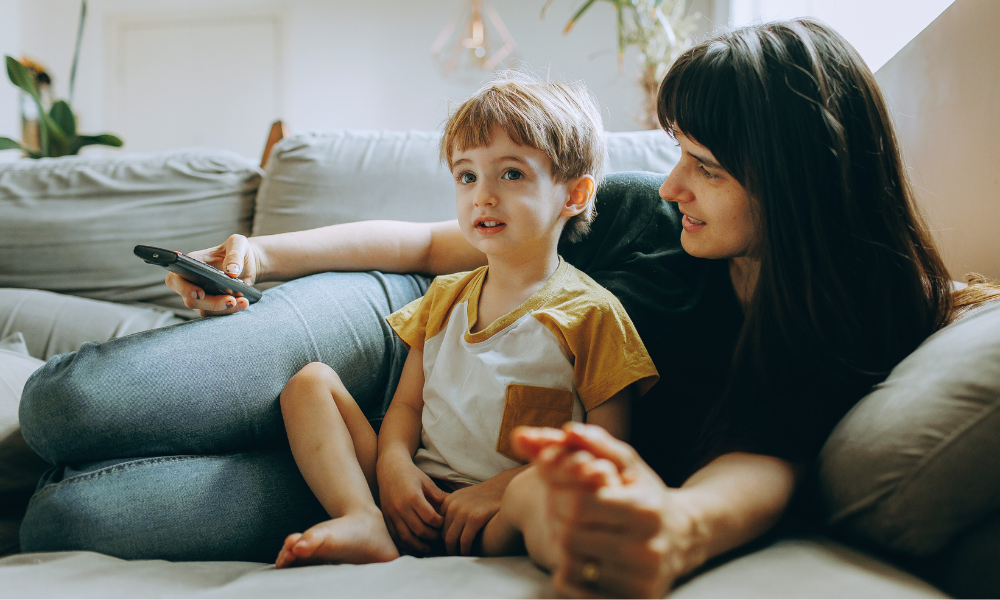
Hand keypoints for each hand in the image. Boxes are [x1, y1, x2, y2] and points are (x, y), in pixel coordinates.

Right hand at [164, 234, 262, 316]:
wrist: (248, 263)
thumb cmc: (238, 250)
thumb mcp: (238, 244)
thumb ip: (234, 254)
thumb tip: (231, 271)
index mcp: (191, 264)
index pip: (175, 279)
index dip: (183, 288)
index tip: (200, 292)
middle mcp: (192, 282)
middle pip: (190, 300)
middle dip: (210, 303)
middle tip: (230, 300)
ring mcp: (201, 296)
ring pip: (204, 310)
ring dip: (223, 309)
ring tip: (243, 301)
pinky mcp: (212, 305)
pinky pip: (217, 314)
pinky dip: (230, 310)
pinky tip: (243, 302)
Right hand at [377, 452, 447, 554]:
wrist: (389, 468)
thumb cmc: (410, 474)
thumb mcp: (426, 482)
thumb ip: (439, 496)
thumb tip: (454, 506)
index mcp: (413, 497)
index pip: (430, 518)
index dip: (439, 524)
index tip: (444, 523)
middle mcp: (401, 508)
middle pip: (419, 530)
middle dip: (432, 537)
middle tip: (439, 537)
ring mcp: (392, 515)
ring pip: (406, 538)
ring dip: (419, 546)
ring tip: (428, 548)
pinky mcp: (386, 519)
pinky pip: (395, 537)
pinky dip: (405, 545)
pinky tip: (414, 546)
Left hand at [441, 468, 523, 555]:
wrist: (506, 487)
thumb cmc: (487, 496)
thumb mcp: (465, 497)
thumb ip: (454, 510)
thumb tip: (446, 529)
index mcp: (448, 501)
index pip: (437, 526)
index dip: (440, 538)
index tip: (446, 547)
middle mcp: (453, 505)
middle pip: (442, 534)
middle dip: (446, 547)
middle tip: (452, 556)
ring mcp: (463, 511)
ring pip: (451, 539)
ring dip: (454, 552)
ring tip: (459, 558)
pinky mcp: (475, 518)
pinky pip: (465, 541)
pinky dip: (465, 551)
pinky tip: (469, 555)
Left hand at [513, 423, 698, 598]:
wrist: (685, 537)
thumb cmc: (647, 494)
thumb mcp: (628, 464)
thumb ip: (597, 443)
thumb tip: (567, 429)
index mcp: (645, 509)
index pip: (581, 504)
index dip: (559, 495)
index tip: (560, 491)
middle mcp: (648, 548)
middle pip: (572, 536)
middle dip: (557, 519)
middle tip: (559, 511)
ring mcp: (642, 579)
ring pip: (572, 565)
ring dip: (561, 547)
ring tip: (572, 533)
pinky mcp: (636, 599)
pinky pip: (579, 592)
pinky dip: (569, 574)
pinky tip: (580, 557)